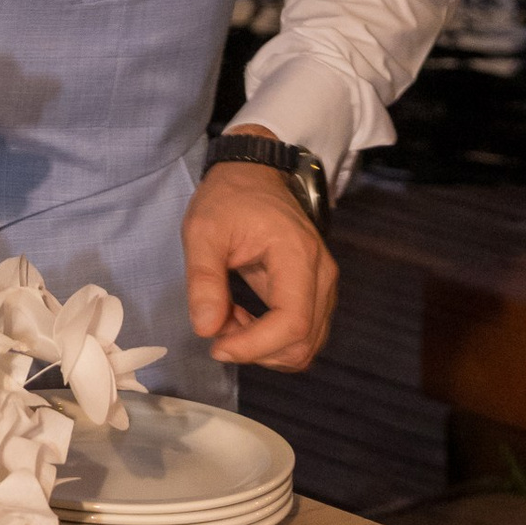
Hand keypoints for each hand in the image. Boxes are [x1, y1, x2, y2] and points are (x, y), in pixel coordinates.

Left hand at [183, 140, 337, 372]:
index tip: (216, 346)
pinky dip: (271, 340)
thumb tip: (205, 329)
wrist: (253, 174)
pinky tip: (241, 319)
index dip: (256, 346)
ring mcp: (323, 285)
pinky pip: (302, 333)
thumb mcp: (202, 231)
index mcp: (298, 256)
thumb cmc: (229, 198)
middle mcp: (321, 275)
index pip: (294, 323)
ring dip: (263, 348)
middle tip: (216, 328)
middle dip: (256, 350)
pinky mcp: (315, 292)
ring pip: (305, 345)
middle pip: (303, 343)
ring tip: (226, 320)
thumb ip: (203, 279)